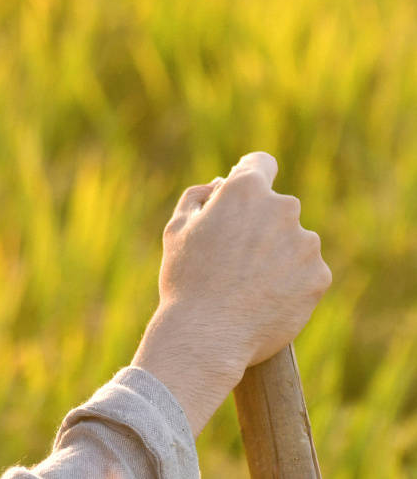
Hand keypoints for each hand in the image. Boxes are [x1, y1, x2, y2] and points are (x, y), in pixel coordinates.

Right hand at [131, 151, 331, 436]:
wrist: (210, 333)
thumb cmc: (186, 278)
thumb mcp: (177, 228)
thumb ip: (199, 196)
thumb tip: (220, 186)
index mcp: (245, 190)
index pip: (260, 163)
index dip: (249, 174)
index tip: (243, 193)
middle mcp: (282, 208)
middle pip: (277, 206)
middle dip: (261, 222)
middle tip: (235, 254)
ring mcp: (306, 243)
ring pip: (294, 240)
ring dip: (278, 252)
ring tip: (249, 283)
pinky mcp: (320, 276)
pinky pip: (306, 271)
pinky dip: (291, 281)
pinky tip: (265, 298)